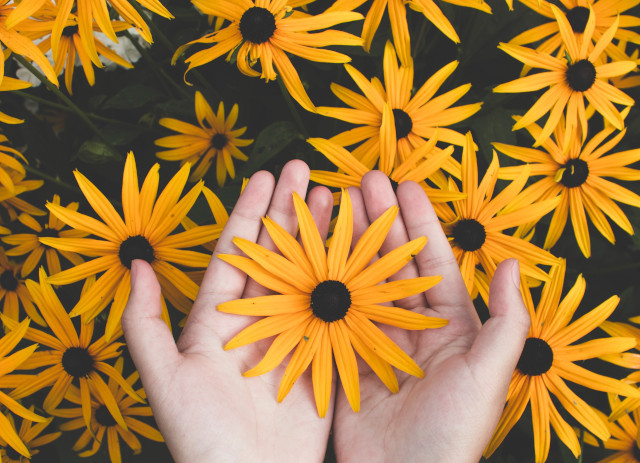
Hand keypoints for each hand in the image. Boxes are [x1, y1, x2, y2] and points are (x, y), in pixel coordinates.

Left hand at [122, 160, 334, 462]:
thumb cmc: (201, 436)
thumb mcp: (163, 377)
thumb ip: (143, 322)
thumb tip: (135, 264)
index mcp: (217, 318)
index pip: (236, 252)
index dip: (250, 213)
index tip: (264, 176)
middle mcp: (257, 320)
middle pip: (276, 254)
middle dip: (290, 211)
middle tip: (307, 171)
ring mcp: (293, 335)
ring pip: (309, 273)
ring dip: (321, 235)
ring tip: (336, 198)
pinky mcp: (322, 356)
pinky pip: (336, 309)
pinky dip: (348, 279)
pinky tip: (359, 250)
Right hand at [331, 172, 529, 462]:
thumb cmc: (453, 430)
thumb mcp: (489, 374)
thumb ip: (506, 319)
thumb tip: (512, 264)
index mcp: (449, 325)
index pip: (431, 261)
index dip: (418, 222)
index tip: (403, 185)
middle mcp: (410, 326)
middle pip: (391, 262)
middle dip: (377, 220)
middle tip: (360, 182)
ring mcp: (374, 339)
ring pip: (359, 280)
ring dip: (348, 242)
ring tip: (333, 205)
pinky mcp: (344, 357)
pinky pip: (333, 312)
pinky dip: (323, 281)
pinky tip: (312, 253)